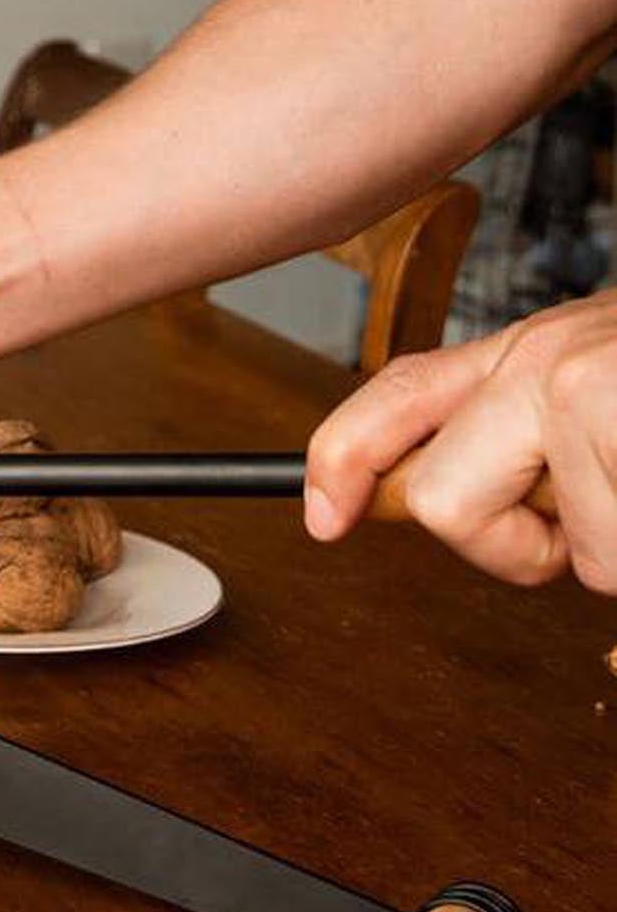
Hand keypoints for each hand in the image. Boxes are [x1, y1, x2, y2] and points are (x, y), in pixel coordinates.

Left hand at [303, 292, 616, 587]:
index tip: (323, 519)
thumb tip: (450, 505)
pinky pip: (606, 559)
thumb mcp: (608, 388)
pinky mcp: (614, 411)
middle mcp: (541, 358)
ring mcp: (577, 383)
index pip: (399, 395)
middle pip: (439, 502)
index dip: (343, 461)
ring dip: (612, 548)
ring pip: (554, 551)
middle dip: (513, 548)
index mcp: (531, 353)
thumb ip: (526, 434)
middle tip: (592, 527)